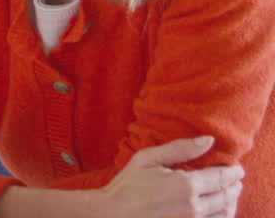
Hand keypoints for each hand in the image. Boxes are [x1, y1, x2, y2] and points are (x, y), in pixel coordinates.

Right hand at [99, 136, 243, 217]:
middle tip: (236, 179)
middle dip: (234, 186)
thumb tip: (209, 140)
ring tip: (229, 194)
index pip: (221, 177)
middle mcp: (194, 207)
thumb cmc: (127, 185)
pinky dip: (222, 216)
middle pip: (226, 196)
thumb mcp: (148, 158)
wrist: (113, 214)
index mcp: (186, 185)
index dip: (233, 172)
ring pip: (225, 214)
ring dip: (231, 202)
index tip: (237, 168)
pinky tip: (218, 210)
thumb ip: (180, 149)